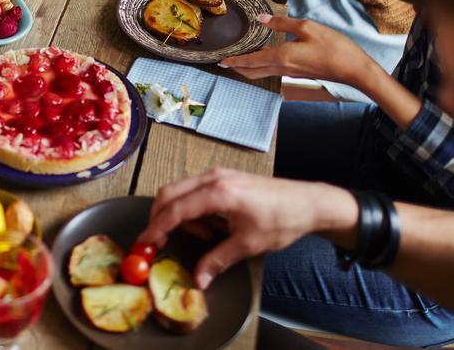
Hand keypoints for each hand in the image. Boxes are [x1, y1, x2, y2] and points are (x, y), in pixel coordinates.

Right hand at [139, 169, 354, 288]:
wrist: (309, 202)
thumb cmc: (282, 220)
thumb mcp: (248, 245)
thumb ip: (217, 260)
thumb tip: (198, 280)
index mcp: (218, 193)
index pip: (176, 210)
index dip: (157, 227)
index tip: (144, 242)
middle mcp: (213, 178)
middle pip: (169, 193)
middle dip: (160, 218)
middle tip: (161, 241)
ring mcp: (217, 174)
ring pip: (180, 191)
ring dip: (181, 215)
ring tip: (206, 236)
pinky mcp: (223, 177)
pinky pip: (194, 190)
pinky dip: (192, 208)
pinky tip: (211, 225)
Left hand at [220, 14, 376, 86]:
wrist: (354, 69)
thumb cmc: (333, 47)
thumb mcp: (307, 27)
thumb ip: (282, 23)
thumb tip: (262, 18)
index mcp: (281, 57)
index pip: (250, 61)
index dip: (234, 61)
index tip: (221, 61)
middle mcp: (282, 68)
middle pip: (253, 71)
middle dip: (238, 67)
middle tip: (226, 63)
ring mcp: (291, 72)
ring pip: (263, 72)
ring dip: (249, 67)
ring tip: (240, 60)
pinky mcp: (299, 72)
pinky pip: (274, 70)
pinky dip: (263, 66)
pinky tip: (265, 57)